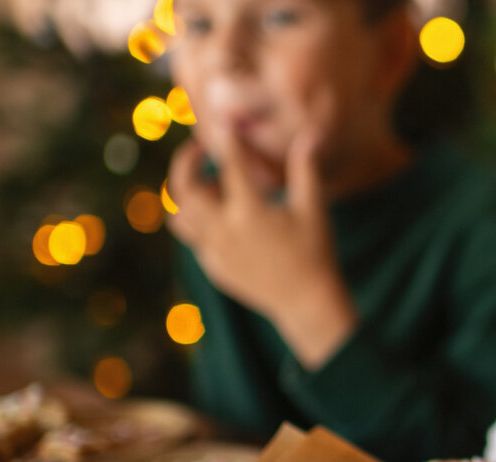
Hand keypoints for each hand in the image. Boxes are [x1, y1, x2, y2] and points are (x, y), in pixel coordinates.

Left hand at [166, 124, 356, 368]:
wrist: (307, 302)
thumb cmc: (315, 251)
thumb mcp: (313, 209)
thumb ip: (306, 169)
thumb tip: (312, 133)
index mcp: (251, 212)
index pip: (230, 165)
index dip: (228, 139)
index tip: (226, 124)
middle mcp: (224, 231)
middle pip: (183, 188)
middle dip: (186, 163)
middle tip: (200, 151)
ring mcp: (215, 251)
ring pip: (180, 215)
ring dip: (189, 195)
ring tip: (214, 187)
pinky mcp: (213, 267)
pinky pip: (194, 238)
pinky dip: (200, 221)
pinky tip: (224, 217)